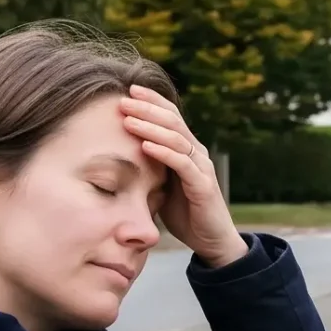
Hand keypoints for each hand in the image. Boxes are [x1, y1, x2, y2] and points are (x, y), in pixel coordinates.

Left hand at [119, 86, 243, 266]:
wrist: (211, 240)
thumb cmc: (184, 212)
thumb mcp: (162, 184)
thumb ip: (150, 166)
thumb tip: (119, 154)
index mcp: (187, 149)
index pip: (170, 116)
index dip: (151, 101)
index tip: (128, 90)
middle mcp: (196, 153)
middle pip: (173, 121)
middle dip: (147, 108)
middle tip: (123, 100)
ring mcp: (201, 168)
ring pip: (176, 138)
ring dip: (150, 127)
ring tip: (128, 119)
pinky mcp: (202, 186)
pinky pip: (182, 164)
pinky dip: (163, 153)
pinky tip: (145, 146)